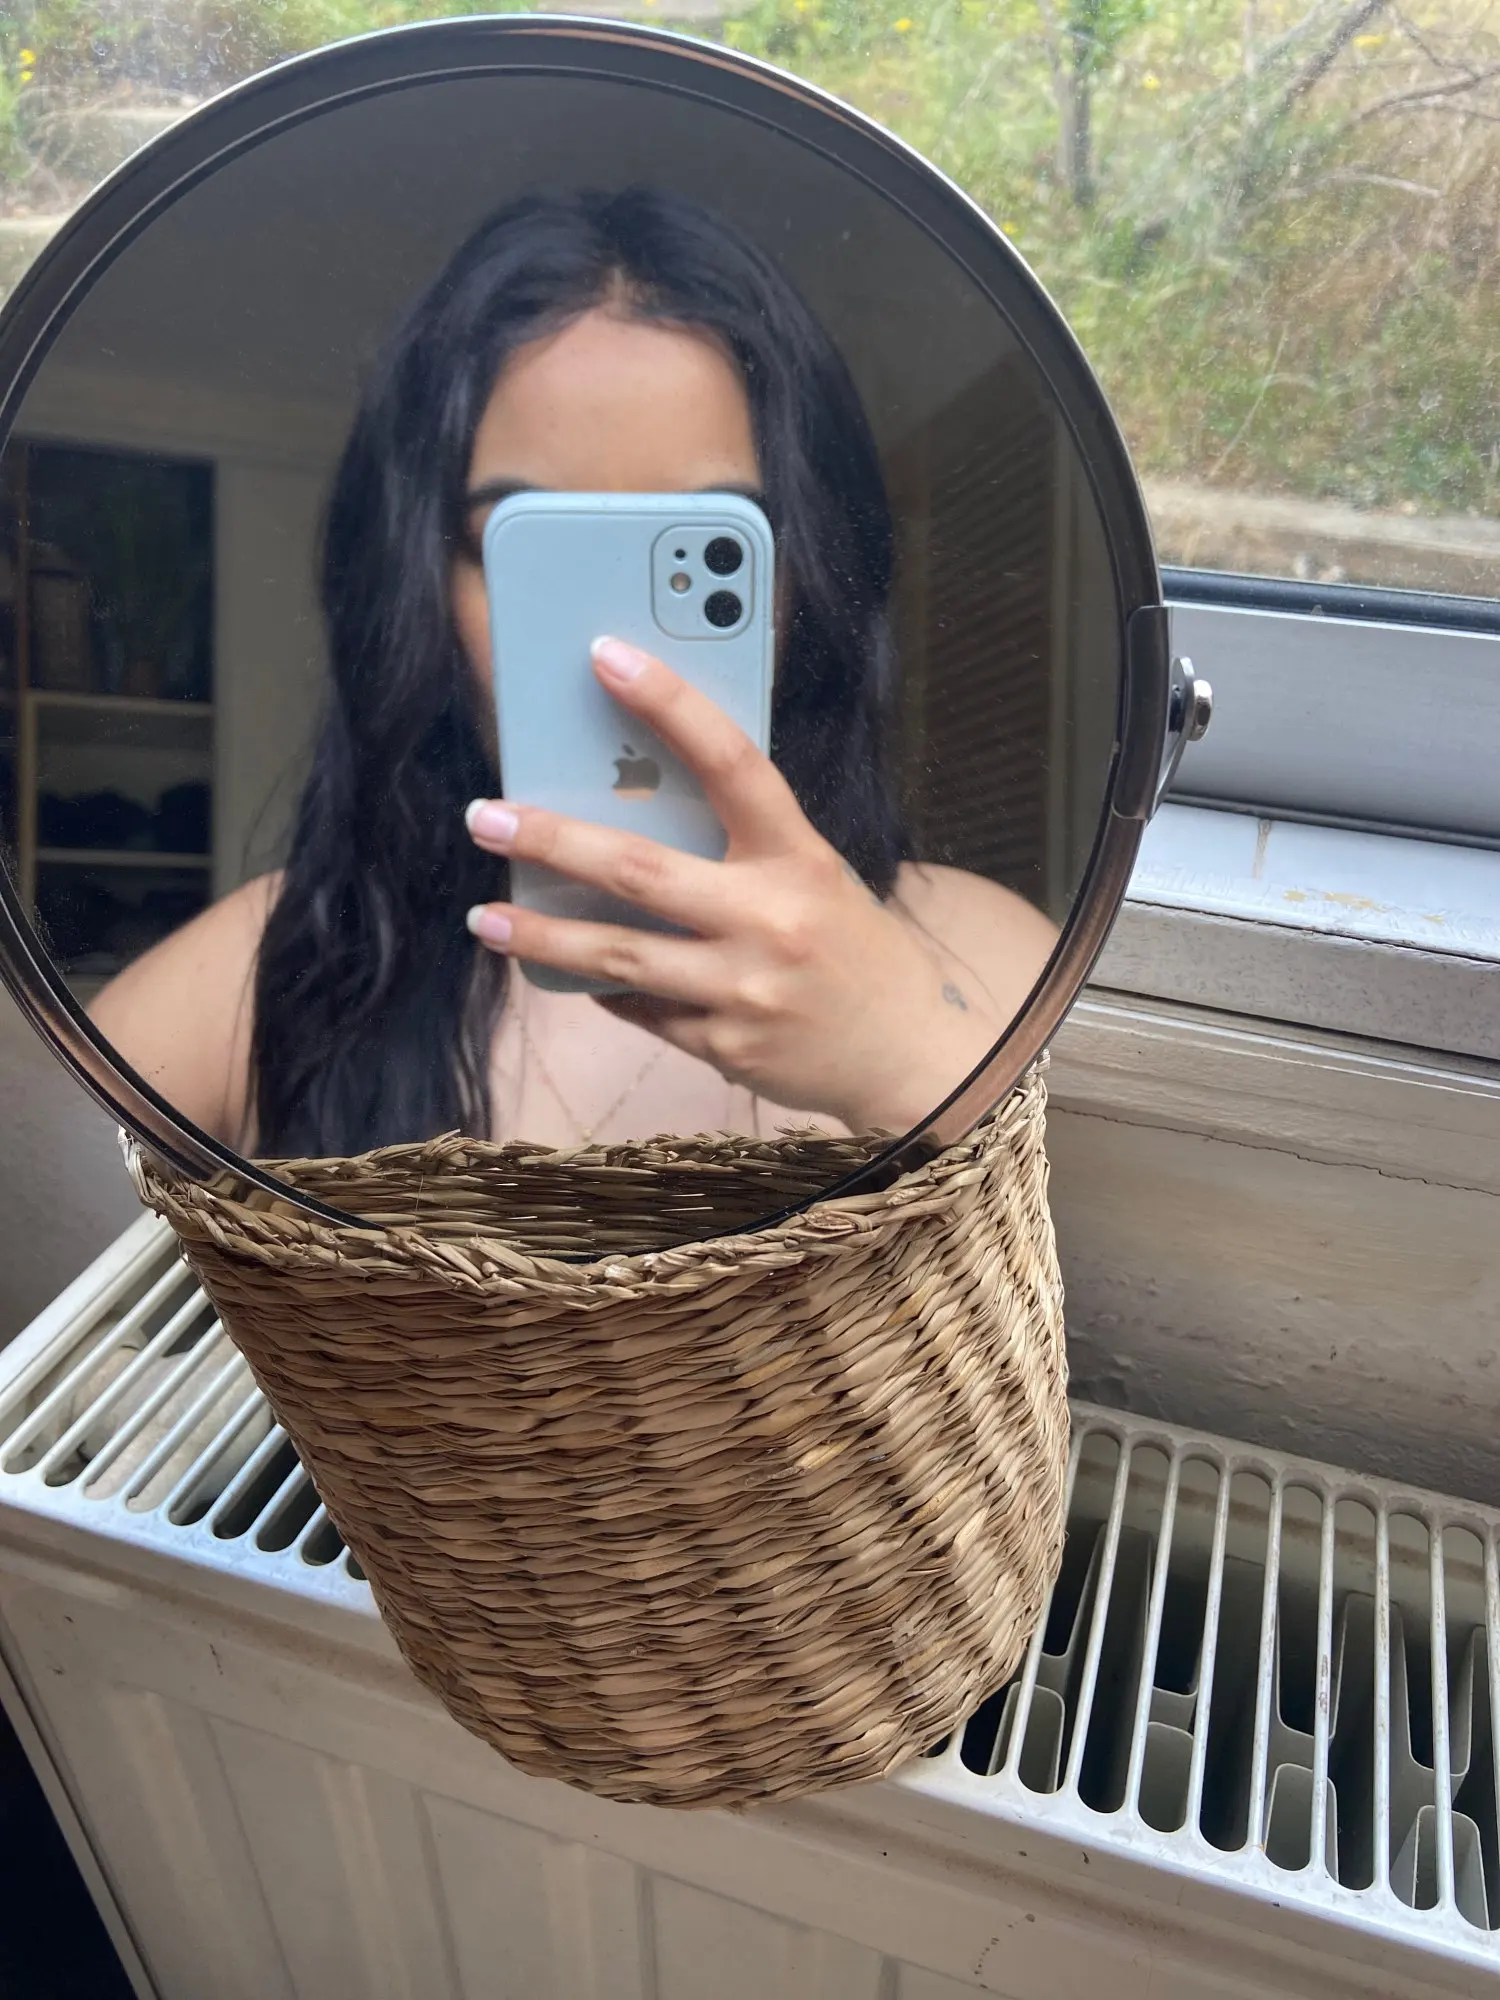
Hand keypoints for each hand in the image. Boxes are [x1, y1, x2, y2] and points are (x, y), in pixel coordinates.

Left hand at [464, 636, 1001, 1133]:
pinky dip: (601, 990)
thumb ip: (743, 843)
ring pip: (619, 957)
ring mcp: (745, 990)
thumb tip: (635, 804)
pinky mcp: (725, 1047)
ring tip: (484, 917)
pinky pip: (641, 1011)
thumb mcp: (815, 875)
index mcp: (801, 857)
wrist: (910, 1053)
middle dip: (553, 840)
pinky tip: (566, 973)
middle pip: (641, 872)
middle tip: (485, 814)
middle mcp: (772, 921)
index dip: (668, 702)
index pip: (732, 761)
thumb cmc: (851, 946)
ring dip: (540, 937)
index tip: (605, 655)